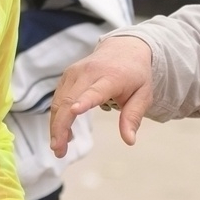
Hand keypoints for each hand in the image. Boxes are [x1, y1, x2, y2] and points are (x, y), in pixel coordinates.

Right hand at [49, 36, 153, 156]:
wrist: (124, 48)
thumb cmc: (135, 75)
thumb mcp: (143, 95)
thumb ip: (133, 117)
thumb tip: (129, 141)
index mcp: (111, 77)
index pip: (96, 90)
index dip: (84, 101)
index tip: (74, 111)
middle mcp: (88, 72)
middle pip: (69, 99)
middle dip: (60, 125)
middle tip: (59, 151)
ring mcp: (74, 72)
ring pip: (59, 100)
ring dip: (55, 125)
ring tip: (59, 148)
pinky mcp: (67, 75)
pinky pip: (57, 98)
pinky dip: (57, 117)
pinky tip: (63, 134)